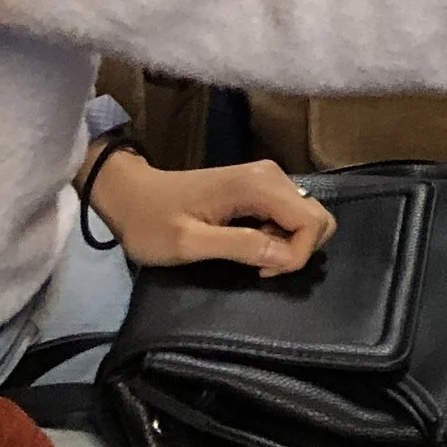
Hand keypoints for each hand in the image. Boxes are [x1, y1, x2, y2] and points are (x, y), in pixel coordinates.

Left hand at [90, 149, 335, 277]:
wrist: (129, 194)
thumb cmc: (152, 222)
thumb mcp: (189, 243)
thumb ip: (241, 246)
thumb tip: (287, 256)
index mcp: (258, 185)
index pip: (311, 222)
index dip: (296, 255)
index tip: (260, 271)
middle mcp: (271, 175)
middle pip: (317, 217)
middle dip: (297, 250)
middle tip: (258, 264)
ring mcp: (267, 179)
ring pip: (305, 217)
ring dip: (286, 245)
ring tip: (249, 256)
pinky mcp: (260, 187)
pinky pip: (289, 215)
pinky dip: (278, 236)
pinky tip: (247, 244)